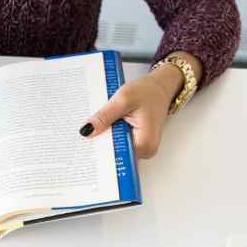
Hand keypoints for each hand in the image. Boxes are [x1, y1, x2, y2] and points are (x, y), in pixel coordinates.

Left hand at [81, 54, 199, 159]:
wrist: (159, 88)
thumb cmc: (147, 92)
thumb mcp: (123, 99)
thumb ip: (105, 116)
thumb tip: (87, 131)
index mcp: (144, 144)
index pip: (118, 158)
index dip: (101, 154)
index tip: (86, 150)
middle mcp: (145, 151)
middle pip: (116, 157)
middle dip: (101, 146)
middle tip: (88, 134)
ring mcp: (142, 149)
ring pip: (117, 151)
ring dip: (106, 141)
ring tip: (98, 128)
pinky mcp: (137, 144)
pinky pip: (120, 146)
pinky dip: (111, 138)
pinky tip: (105, 129)